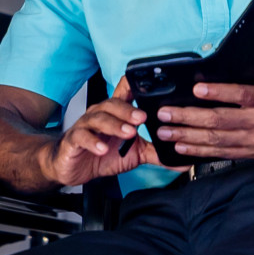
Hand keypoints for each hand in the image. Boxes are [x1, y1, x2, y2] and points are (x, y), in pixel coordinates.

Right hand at [40, 79, 159, 186]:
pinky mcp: (73, 140)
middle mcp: (99, 115)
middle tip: (142, 118)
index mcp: (115, 114)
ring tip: (128, 133)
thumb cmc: (102, 155)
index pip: (124, 93)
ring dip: (114, 125)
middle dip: (128, 110)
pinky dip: (93, 142)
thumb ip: (155, 153)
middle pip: (112, 104)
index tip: (150, 88)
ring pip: (98, 119)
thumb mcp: (134, 154)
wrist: (72, 167)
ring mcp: (85, 126)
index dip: (134, 87)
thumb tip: (181, 160)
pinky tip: (102, 149)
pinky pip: (81, 136)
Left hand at [155, 19, 253, 160]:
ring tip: (164, 132)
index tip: (196, 90)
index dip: (218, 93)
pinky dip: (200, 152)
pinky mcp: (253, 152)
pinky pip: (222, 154)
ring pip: (217, 140)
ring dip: (187, 137)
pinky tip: (181, 148)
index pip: (241, 95)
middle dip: (188, 118)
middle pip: (220, 120)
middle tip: (164, 114)